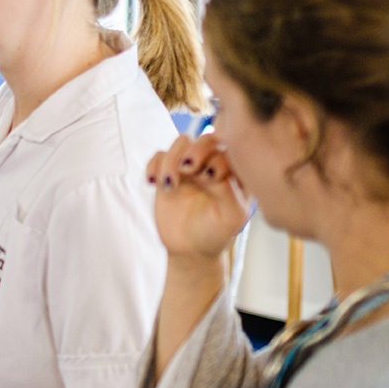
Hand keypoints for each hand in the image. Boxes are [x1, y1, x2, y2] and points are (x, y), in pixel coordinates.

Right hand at [146, 133, 252, 260]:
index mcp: (235, 172)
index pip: (229, 150)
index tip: (210, 178)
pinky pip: (158, 155)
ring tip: (168, 184)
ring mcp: (190, 167)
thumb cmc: (215, 233)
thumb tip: (208, 169)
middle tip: (187, 169)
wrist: (190, 249)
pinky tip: (154, 184)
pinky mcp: (168, 172)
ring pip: (181, 143)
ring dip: (172, 159)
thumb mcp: (231, 216)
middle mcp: (213, 165)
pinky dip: (153, 165)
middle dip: (196, 150)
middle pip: (206, 138)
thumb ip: (228, 190)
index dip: (217, 158)